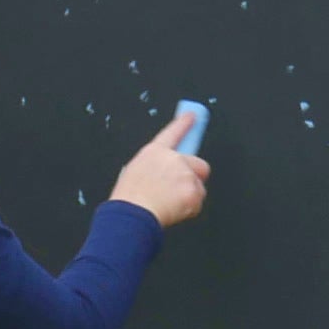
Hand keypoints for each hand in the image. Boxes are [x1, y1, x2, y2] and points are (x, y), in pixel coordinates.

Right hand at [113, 111, 210, 227]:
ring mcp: (185, 174)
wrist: (133, 213)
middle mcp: (173, 159)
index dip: (184, 123)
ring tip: (169, 204)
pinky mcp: (193, 191)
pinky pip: (198, 203)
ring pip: (198, 187)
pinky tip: (173, 211)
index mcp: (155, 152)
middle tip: (181, 190)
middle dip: (195, 176)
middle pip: (199, 164)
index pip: (173, 132)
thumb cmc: (129, 198)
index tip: (192, 116)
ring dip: (189, 196)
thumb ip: (156, 168)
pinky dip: (189, 209)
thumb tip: (165, 174)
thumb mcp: (135, 173)